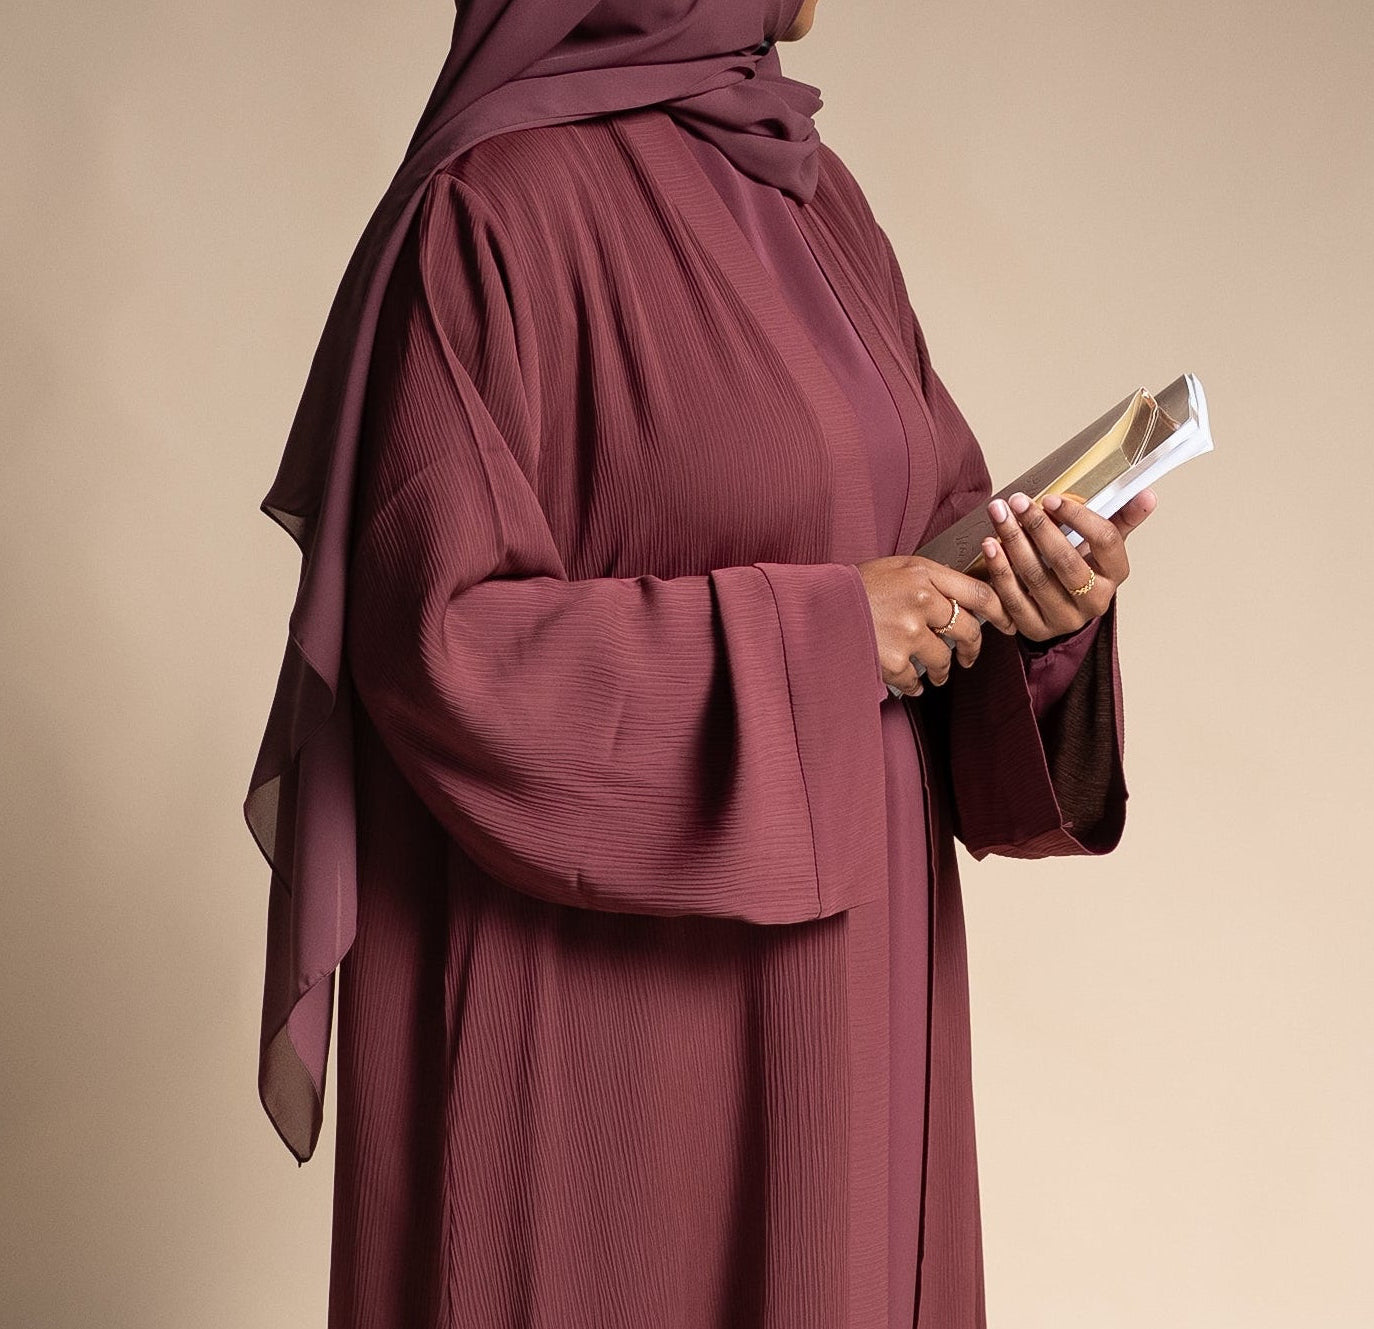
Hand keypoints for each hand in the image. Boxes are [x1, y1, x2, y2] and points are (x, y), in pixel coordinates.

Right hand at [855, 554, 1014, 696]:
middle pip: (969, 629)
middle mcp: (921, 600)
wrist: (816, 606)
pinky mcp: (893, 659)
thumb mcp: (896, 568)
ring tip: (934, 674)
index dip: (1000, 611)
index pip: (979, 592)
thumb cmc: (855, 586)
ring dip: (941, 671)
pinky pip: (916, 680)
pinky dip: (915, 685)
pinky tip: (910, 683)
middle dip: (972, 648)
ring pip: (944, 659)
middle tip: (968, 656)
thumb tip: (965, 599)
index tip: (1007, 623)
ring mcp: (908, 631)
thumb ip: (930, 580)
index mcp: (923, 573)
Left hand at [981, 488, 1157, 641]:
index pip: (1104, 541)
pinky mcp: (1036, 630)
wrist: (1063, 610)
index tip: (1051, 498)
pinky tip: (989, 547)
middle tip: (1016, 502)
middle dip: (1038, 527)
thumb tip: (1147, 495)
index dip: (1078, 517)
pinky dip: (999, 571)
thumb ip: (1122, 518)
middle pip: (1066, 561)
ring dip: (1013, 544)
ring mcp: (1064, 619)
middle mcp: (1094, 601)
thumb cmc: (1082, 567)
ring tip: (998, 517)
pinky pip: (1013, 600)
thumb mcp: (1103, 544)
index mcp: (1116, 574)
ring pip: (1036, 579)